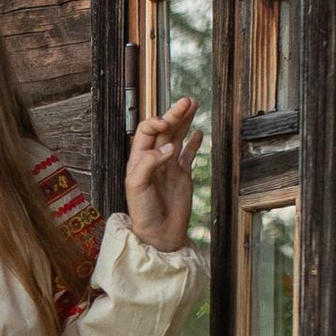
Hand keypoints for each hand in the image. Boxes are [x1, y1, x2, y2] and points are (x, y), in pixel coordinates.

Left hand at [125, 96, 202, 251]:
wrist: (158, 234)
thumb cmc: (142, 212)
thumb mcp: (137, 186)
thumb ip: (149, 164)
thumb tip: (168, 147)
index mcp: (139, 160)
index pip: (147, 132)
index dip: (156, 123)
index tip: (166, 125)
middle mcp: (154, 160)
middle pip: (164, 130)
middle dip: (175, 114)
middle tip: (187, 100)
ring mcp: (169, 167)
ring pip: (177, 137)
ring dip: (184, 122)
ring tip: (193, 105)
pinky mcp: (182, 176)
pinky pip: (188, 154)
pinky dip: (193, 142)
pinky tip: (198, 132)